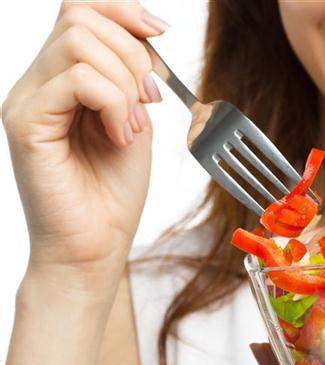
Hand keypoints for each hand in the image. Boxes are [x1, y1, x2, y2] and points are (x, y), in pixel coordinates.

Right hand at [2, 1, 167, 296]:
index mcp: (61, 80)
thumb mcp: (133, 120)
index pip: (80, 10)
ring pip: (79, 42)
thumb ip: (129, 78)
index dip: (124, 10)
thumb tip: (142, 36)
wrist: (95, 245)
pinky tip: (120, 136)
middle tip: (146, 102)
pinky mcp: (27, 123)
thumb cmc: (113, 192)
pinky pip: (78, 80)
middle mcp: (37, 83)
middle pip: (80, 18)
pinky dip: (114, 103)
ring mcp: (27, 100)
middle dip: (133, 54)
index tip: (160, 34)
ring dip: (126, 82)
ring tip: (131, 125)